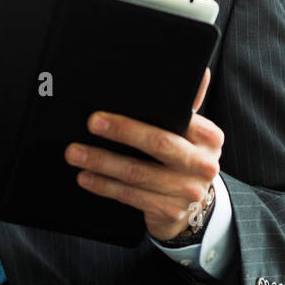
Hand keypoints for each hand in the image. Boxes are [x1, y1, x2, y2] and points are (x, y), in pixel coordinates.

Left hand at [65, 68, 221, 242]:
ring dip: (102, 162)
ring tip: (76, 153)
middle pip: (158, 144)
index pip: (175, 120)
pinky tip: (86, 177)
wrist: (194, 208)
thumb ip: (188, 106)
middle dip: (121, 132)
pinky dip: (105, 186)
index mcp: (209, 137)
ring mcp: (188, 190)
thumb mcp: (192, 134)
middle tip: (91, 123)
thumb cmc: (185, 160)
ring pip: (138, 174)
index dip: (138, 118)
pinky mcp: (171, 211)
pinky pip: (131, 196)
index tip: (106, 112)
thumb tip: (199, 72)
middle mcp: (203, 164)